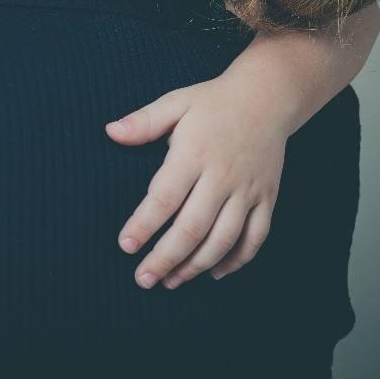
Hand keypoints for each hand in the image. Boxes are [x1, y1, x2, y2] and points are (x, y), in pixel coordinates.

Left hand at [107, 76, 285, 289]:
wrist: (269, 96)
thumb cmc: (213, 102)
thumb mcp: (175, 103)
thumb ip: (143, 121)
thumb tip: (110, 132)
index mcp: (194, 154)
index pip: (165, 197)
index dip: (144, 224)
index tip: (126, 246)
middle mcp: (223, 177)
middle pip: (193, 227)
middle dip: (166, 258)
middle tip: (143, 279)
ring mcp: (248, 191)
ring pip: (224, 239)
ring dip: (197, 265)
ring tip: (171, 282)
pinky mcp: (267, 198)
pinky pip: (256, 237)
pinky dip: (237, 260)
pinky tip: (214, 273)